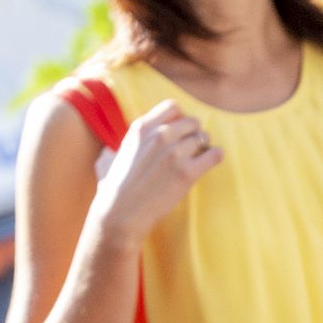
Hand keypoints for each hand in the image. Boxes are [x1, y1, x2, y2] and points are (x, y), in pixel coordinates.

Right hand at [97, 99, 219, 240]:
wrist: (121, 214)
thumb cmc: (113, 192)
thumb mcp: (106, 162)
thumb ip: (111, 152)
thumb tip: (109, 152)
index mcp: (141, 128)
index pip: (172, 107)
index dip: (180, 118)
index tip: (180, 131)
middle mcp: (159, 135)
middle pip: (192, 122)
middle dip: (195, 133)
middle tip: (194, 147)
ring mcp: (175, 153)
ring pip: (203, 138)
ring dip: (204, 147)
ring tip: (200, 157)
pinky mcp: (187, 172)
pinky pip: (214, 154)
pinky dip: (216, 156)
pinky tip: (212, 161)